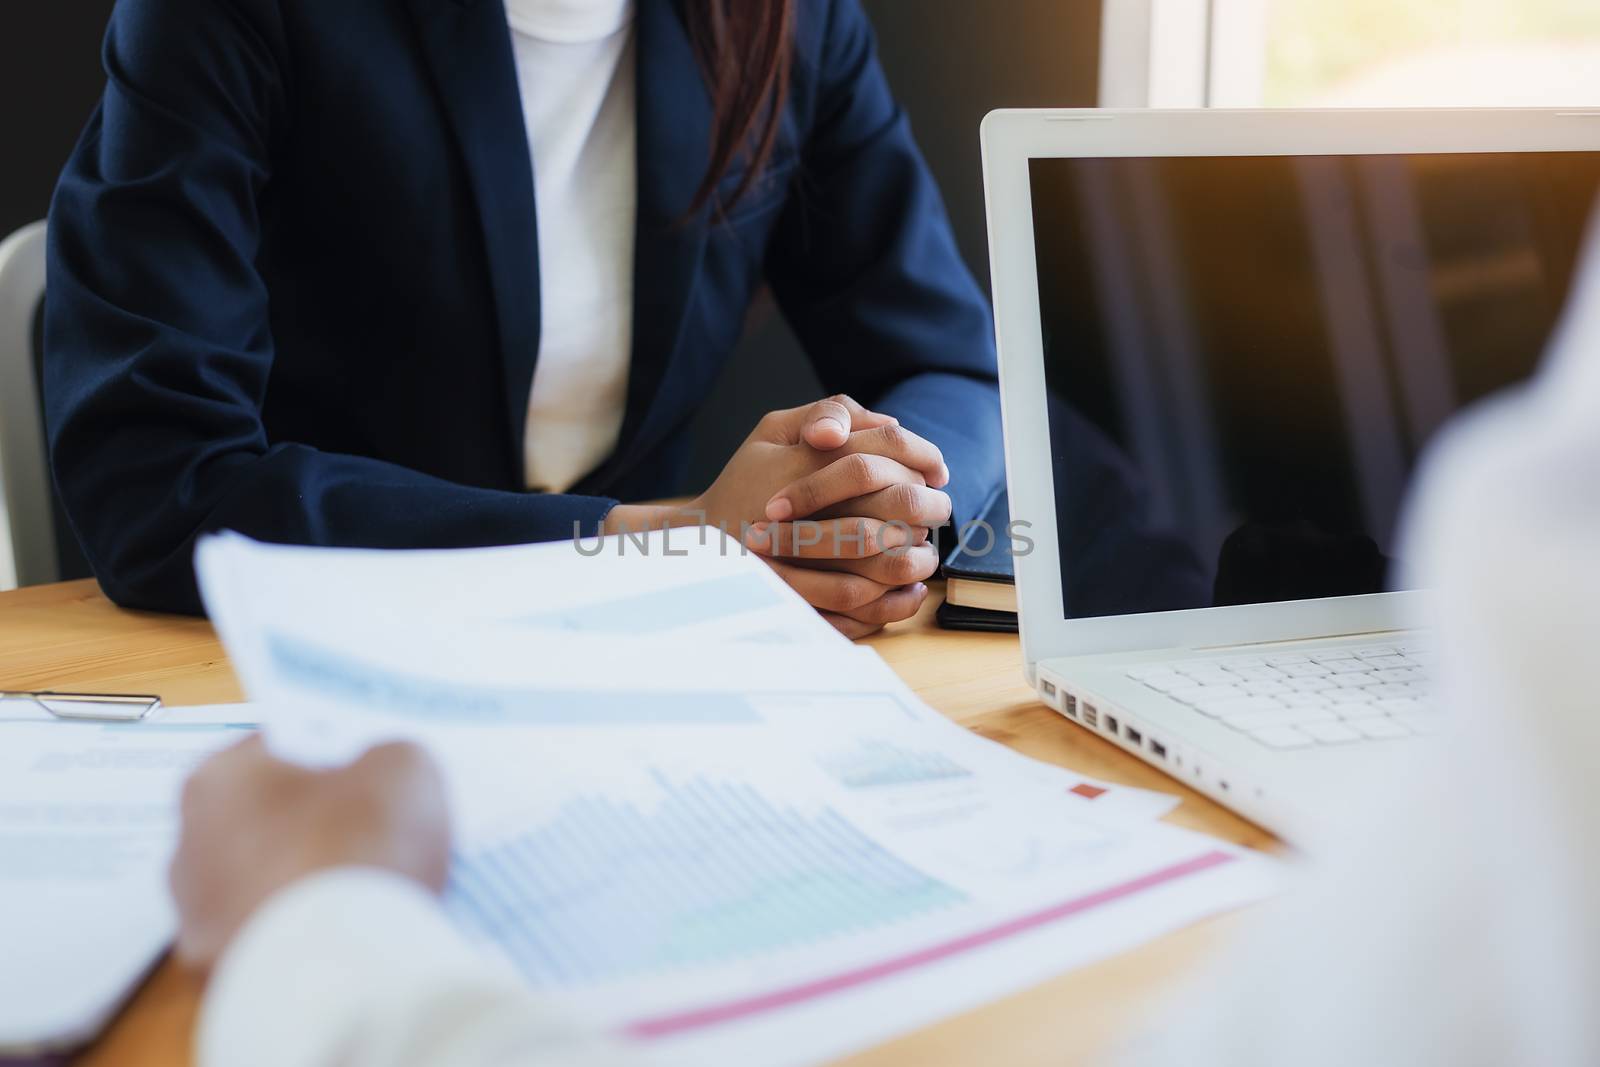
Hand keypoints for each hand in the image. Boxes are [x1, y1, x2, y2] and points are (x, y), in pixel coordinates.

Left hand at [169, 736, 451, 971]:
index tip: (376, 771)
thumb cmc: (358, 847)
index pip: (282, 746)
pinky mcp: (216, 977)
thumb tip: (381, 773)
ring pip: (265, 883)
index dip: (337, 754)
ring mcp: (196, 920)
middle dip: (317, 821)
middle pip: (269, 817)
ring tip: (371, 892)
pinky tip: (351, 937)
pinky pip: (271, 939)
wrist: (340, 973)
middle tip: (379, 829)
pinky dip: (304, 935)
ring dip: (307, 882)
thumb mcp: (404, 766)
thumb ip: (388, 755)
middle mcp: (186, 846)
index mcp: (217, 778)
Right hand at [600, 393, 949, 639]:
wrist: (698, 540)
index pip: (886, 447)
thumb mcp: (772, 429)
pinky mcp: (798, 594)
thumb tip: (890, 423)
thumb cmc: (744, 480)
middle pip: (897, 501)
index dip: (923, 457)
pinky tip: (907, 590)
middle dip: (930, 507)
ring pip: (884, 558)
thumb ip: (830, 412)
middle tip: (940, 513)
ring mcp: (802, 555)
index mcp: (804, 456)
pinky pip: (858, 603)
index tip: (937, 473)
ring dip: (917, 556)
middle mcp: (807, 503)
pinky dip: (892, 600)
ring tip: (926, 556)